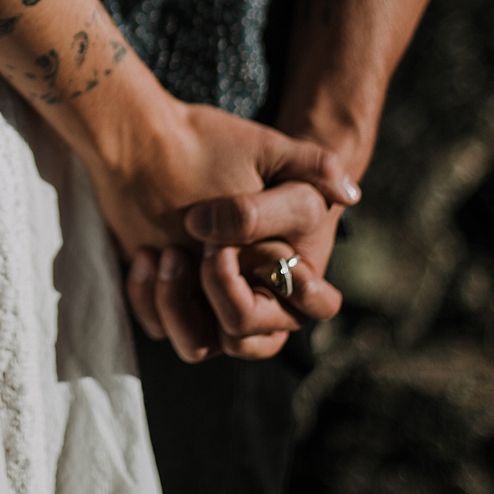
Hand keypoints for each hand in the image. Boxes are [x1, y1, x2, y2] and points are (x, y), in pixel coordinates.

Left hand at [81, 101, 355, 359]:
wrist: (173, 149)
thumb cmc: (238, 157)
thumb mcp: (275, 152)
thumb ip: (315, 167)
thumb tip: (350, 193)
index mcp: (298, 275)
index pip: (311, 304)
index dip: (293, 285)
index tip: (265, 250)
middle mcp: (257, 303)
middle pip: (249, 340)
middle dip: (226, 294)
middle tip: (209, 250)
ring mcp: (210, 307)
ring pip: (197, 345)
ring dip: (178, 305)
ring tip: (166, 256)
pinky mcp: (171, 300)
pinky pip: (158, 326)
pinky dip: (146, 298)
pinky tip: (144, 254)